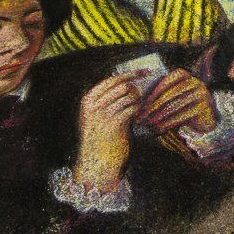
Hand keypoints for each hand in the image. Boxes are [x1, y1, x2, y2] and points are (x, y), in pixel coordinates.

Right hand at [73, 73, 141, 192]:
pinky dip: (139, 111)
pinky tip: (138, 117)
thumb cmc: (100, 137)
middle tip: (141, 97)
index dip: (131, 74)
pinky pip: (133, 108)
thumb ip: (108, 99)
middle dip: (136, 89)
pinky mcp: (114, 124)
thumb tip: (131, 83)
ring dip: (138, 101)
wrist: (96, 162)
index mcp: (88, 100)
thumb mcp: (97, 116)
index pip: (112, 79)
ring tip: (137, 110)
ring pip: (129, 96)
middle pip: (123, 86)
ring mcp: (103, 114)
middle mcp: (94, 105)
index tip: (145, 71)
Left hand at [136, 69, 216, 135]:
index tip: (140, 105)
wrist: (205, 115)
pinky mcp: (203, 109)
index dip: (152, 94)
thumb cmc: (182, 102)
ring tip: (148, 124)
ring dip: (159, 116)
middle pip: (169, 95)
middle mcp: (195, 82)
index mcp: (184, 74)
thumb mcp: (173, 93)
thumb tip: (136, 98)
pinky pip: (182, 117)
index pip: (165, 82)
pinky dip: (168, 123)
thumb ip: (159, 92)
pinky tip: (159, 129)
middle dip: (153, 107)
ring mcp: (201, 95)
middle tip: (141, 116)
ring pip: (175, 106)